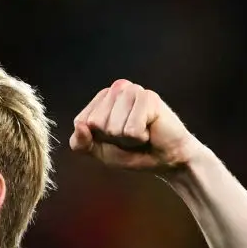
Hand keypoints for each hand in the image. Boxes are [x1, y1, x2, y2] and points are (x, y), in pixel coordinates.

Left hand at [69, 79, 207, 172]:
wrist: (166, 159)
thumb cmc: (132, 152)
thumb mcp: (99, 151)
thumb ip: (80, 143)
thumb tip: (80, 126)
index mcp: (101, 98)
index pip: (81, 121)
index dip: (96, 138)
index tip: (114, 138)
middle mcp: (117, 88)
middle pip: (95, 123)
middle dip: (112, 138)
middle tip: (129, 136)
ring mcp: (133, 90)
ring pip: (112, 127)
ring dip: (127, 139)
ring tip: (140, 133)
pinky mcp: (149, 98)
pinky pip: (131, 129)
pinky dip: (139, 138)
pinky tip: (149, 131)